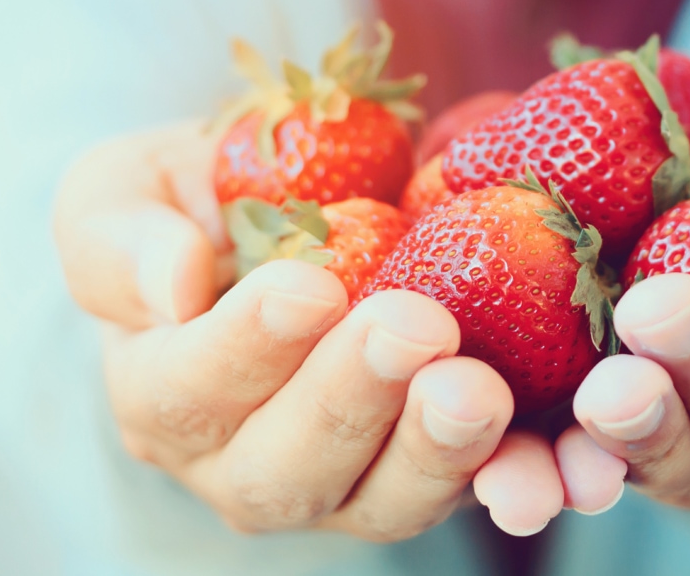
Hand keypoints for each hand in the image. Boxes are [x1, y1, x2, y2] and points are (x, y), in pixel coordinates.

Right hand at [54, 122, 523, 539]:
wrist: (300, 218)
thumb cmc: (204, 205)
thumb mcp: (131, 190)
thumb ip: (118, 238)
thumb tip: (171, 287)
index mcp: (167, 396)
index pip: (187, 392)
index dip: (244, 348)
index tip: (307, 286)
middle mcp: (249, 463)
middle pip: (290, 467)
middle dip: (352, 401)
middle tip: (413, 329)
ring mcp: (350, 483)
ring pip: (389, 500)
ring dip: (439, 453)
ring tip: (480, 391)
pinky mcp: (438, 472)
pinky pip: (483, 489)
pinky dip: (527, 477)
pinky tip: (571, 459)